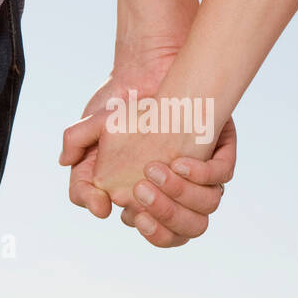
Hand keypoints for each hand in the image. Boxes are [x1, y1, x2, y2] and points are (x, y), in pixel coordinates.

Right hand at [60, 66, 235, 244]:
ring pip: (205, 207)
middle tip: (141, 191)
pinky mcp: (219, 151)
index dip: (144, 226)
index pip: (151, 226)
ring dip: (181, 197)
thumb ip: (77, 146)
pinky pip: (220, 174)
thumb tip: (84, 187)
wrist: (152, 67)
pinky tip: (180, 162)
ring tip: (154, 171)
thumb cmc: (121, 101)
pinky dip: (202, 174)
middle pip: (181, 230)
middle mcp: (178, 190)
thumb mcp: (92, 126)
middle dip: (164, 218)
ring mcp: (202, 174)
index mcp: (148, 195)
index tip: (120, 208)